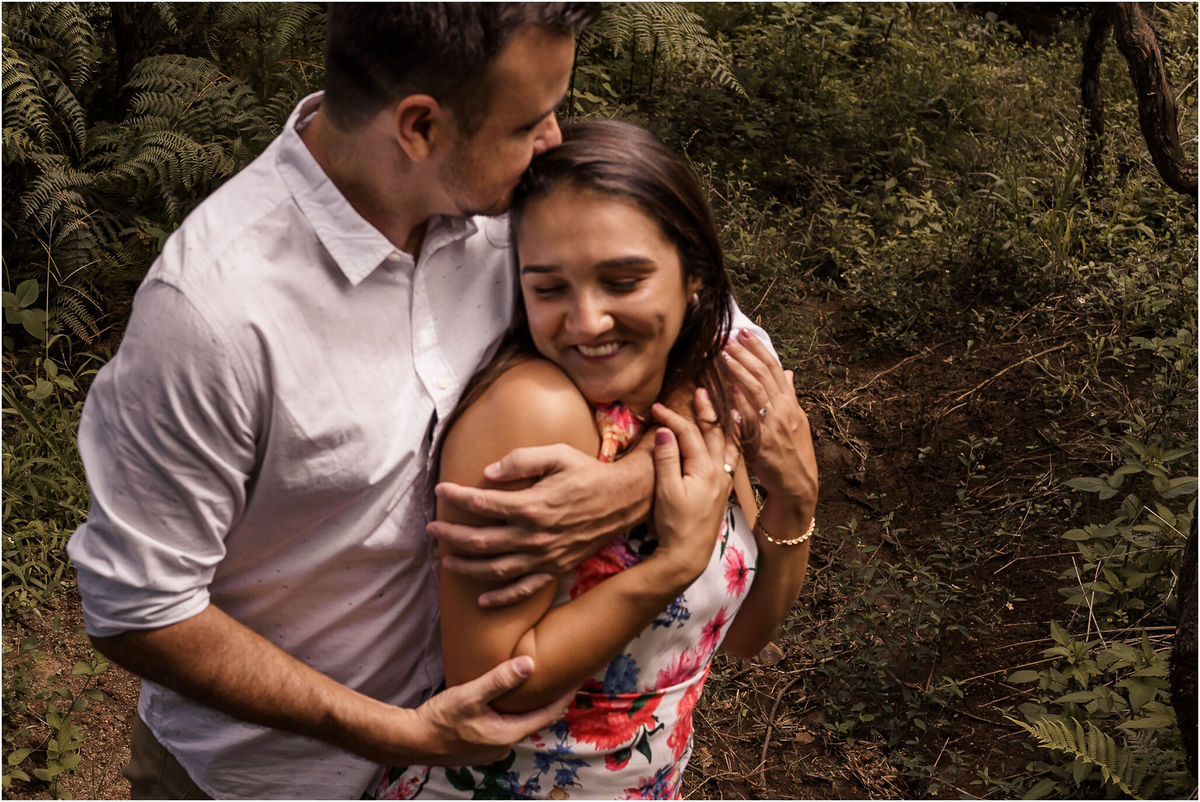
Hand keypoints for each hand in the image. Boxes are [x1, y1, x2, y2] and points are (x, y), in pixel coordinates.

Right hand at [413, 656, 571, 765]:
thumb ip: (499, 680)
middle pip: (535, 720)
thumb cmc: (439, 719)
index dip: (563, 697)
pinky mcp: (479, 744)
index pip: (546, 715)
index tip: (576, 680)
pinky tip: (509, 698)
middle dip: (549, 700)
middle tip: (560, 678)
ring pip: (519, 723)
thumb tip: (529, 664)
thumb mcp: (470, 695)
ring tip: (538, 684)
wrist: (410, 740)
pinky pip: (505, 726)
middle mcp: (503, 745)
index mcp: (507, 735)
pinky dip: (514, 711)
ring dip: (530, 706)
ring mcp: (491, 747)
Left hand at [430, 443, 650, 606]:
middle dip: (451, 536)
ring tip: (446, 561)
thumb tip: (488, 472)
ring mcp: (545, 556)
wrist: (623, 500)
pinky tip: (482, 599)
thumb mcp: (558, 454)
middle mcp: (535, 536)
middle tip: (431, 530)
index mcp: (532, 505)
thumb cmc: (588, 473)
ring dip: (467, 567)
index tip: (441, 490)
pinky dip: (501, 598)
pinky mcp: (556, 568)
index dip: (457, 497)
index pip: (482, 504)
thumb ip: (522, 460)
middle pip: (482, 541)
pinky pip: (524, 589)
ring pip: (497, 569)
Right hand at [649, 388, 738, 577]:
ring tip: (725, 405)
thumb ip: (667, 458)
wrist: (689, 554)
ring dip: (724, 422)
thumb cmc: (674, 524)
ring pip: (728, 442)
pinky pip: (731, 455)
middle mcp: (719, 471)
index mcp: (705, 469)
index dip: (672, 418)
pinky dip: (730, 439)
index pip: (689, 433)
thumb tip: (665, 429)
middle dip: (706, 410)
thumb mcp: (666, 491)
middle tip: (701, 390)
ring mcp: (723, 479)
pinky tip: (730, 435)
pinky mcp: (723, 488)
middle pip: (715, 432)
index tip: (656, 408)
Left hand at [723, 328, 818, 515]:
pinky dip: (739, 403)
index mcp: (790, 403)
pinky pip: (749, 419)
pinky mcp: (763, 443)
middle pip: (762, 375)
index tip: (743, 333)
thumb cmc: (793, 451)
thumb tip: (787, 372)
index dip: (758, 349)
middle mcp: (784, 410)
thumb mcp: (796, 420)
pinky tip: (727, 390)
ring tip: (723, 355)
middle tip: (727, 337)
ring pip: (755, 392)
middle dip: (744, 354)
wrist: (797, 483)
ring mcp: (773, 426)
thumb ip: (789, 395)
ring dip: (738, 371)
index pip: (773, 368)